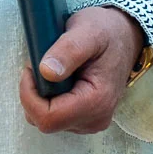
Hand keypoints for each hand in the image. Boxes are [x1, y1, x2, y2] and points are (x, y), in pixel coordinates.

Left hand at [19, 4, 144, 134]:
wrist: (123, 37)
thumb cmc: (106, 32)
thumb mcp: (88, 31)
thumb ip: (68, 50)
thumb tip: (47, 72)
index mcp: (97, 102)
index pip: (48, 118)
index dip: (30, 94)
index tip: (31, 67)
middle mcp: (95, 119)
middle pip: (44, 121)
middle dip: (33, 93)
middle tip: (42, 63)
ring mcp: (90, 122)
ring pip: (46, 119)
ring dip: (39, 95)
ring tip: (53, 69)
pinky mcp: (84, 119)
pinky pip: (54, 116)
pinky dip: (48, 98)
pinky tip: (59, 79)